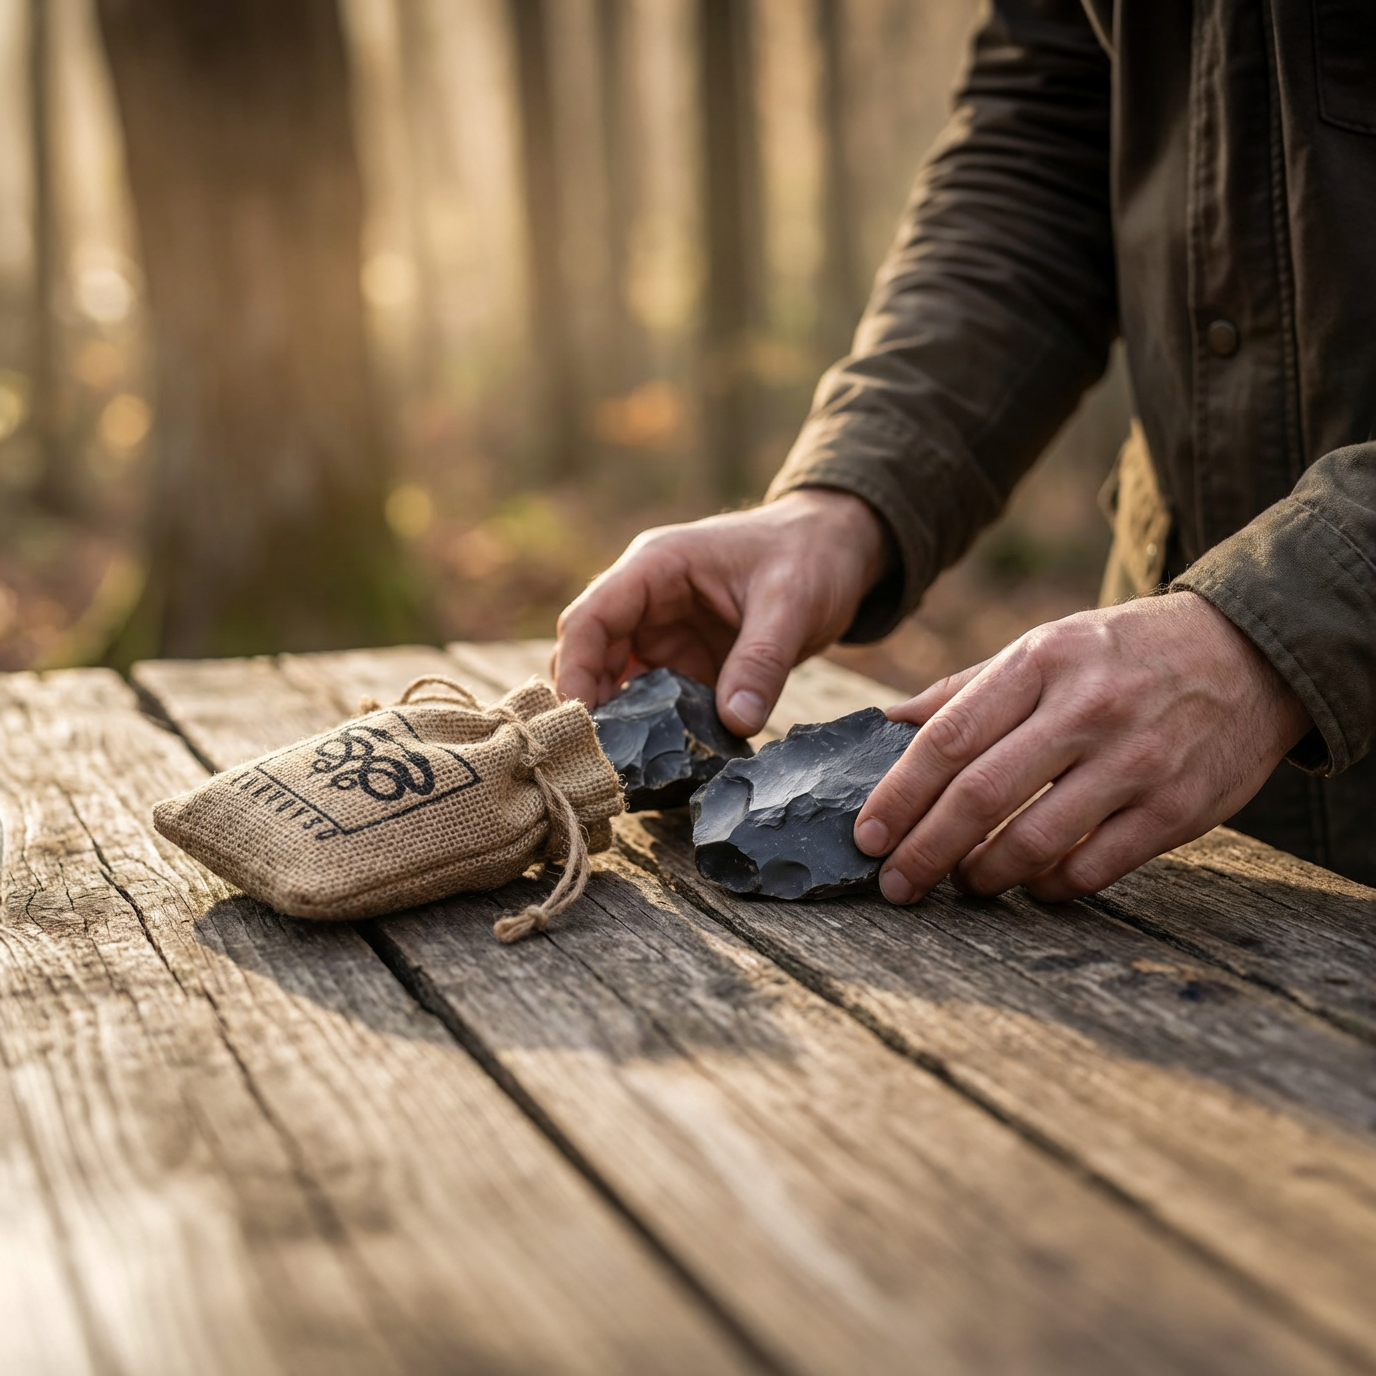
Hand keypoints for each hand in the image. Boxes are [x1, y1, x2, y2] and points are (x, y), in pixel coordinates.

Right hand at [554, 490, 888, 734]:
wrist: (840, 548)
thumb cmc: (811, 554)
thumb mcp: (791, 602)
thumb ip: (761, 661)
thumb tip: (736, 723)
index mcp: (655, 567)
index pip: (589, 619)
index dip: (574, 671)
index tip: (580, 725)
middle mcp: (647, 601)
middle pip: (590, 656)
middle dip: (589, 707)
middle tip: (597, 761)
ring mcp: (665, 634)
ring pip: (616, 683)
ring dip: (617, 724)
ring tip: (623, 771)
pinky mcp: (688, 662)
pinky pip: (656, 700)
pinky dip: (654, 730)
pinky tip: (661, 763)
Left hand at [854, 592, 1311, 903]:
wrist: (1250, 653)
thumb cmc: (1123, 654)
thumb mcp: (1045, 646)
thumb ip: (966, 690)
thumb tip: (887, 724)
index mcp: (1041, 662)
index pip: (948, 738)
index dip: (898, 795)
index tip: (867, 836)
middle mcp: (1085, 709)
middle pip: (980, 796)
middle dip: (924, 850)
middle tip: (894, 883)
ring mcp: (1135, 761)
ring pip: (1034, 842)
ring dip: (982, 875)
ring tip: (961, 882)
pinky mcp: (1177, 809)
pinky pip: (1094, 867)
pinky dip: (1049, 886)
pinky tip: (1030, 884)